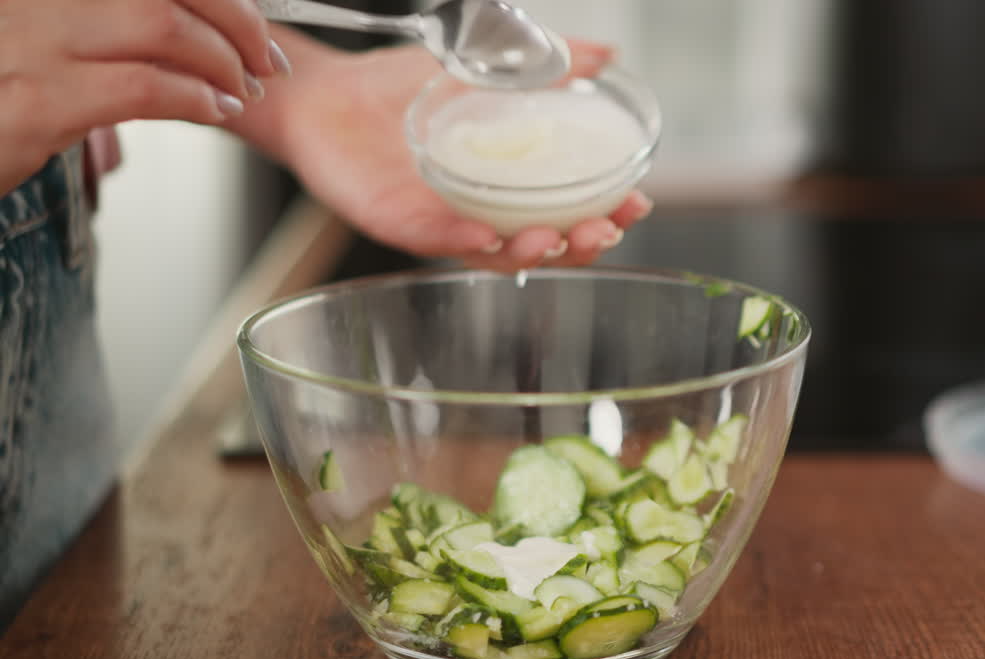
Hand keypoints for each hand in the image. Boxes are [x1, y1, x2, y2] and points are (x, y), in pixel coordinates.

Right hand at [0, 0, 284, 195]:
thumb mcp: (46, 36)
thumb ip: (107, 22)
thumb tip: (189, 28)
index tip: (248, 20)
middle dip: (236, 19)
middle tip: (263, 57)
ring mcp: (32, 40)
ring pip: (164, 26)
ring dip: (224, 62)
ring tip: (241, 88)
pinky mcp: (38, 100)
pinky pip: (144, 86)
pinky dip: (197, 97)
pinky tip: (215, 110)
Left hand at [235, 28, 652, 272]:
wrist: (325, 91)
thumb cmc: (399, 87)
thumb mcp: (486, 65)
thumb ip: (547, 63)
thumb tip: (609, 57)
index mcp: (506, 185)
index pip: (567, 211)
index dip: (606, 213)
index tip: (637, 201)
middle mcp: (479, 212)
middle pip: (542, 244)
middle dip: (581, 244)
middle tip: (607, 228)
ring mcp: (439, 221)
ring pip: (494, 253)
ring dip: (530, 251)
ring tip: (557, 239)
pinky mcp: (395, 221)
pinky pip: (434, 238)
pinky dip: (463, 239)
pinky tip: (489, 235)